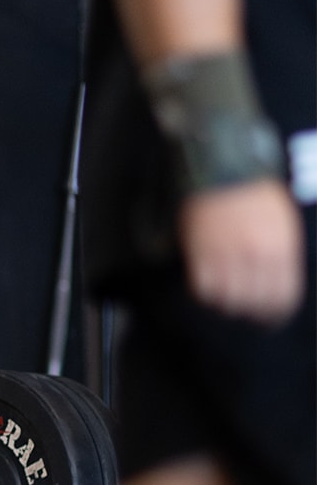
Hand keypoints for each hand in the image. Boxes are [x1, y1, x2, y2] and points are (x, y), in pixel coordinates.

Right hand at [178, 178, 304, 324]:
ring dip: (226, 304)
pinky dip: (205, 292)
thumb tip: (276, 283)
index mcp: (281, 249)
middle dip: (250, 313)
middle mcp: (256, 256)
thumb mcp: (282, 223)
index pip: (282, 296)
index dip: (275, 313)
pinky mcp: (202, 251)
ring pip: (228, 298)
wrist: (224, 167)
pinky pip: (203, 287)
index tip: (269, 318)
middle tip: (245, 313)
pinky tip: (207, 287)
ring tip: (225, 301)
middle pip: (254, 302)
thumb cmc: (256, 193)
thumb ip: (282, 254)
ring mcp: (227, 255)